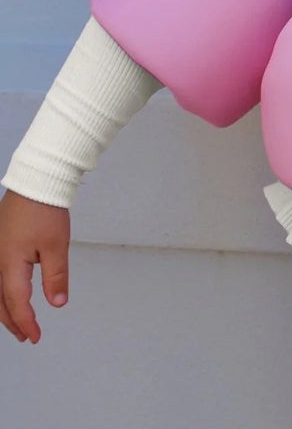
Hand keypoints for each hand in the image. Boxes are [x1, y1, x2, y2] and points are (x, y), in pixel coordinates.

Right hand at [0, 189, 70, 342]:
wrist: (35, 182)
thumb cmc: (46, 211)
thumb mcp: (56, 246)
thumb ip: (56, 276)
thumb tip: (57, 303)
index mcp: (9, 265)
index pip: (16, 304)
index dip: (26, 323)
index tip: (36, 337)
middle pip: (0, 302)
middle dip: (13, 321)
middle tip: (27, 336)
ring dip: (6, 309)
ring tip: (20, 322)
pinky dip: (3, 293)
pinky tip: (11, 295)